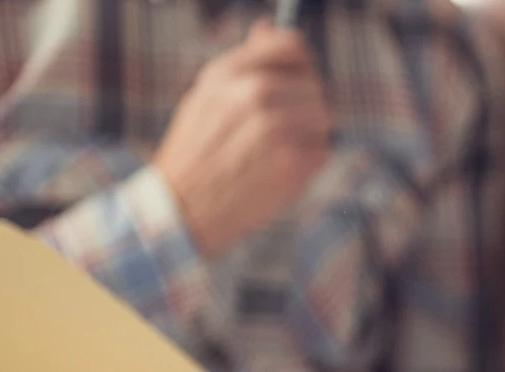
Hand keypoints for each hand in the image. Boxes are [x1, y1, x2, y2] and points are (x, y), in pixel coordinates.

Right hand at [154, 21, 331, 256]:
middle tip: (280, 130)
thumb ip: (243, 62)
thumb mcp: (206, 96)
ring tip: (275, 151)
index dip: (301, 62)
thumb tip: (268, 27)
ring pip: (322, 115)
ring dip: (309, 133)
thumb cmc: (195, 152)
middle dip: (304, 103)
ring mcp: (278, 127)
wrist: (182, 210)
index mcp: (230, 74)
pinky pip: (322, 148)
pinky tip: (279, 170)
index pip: (291, 46)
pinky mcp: (295, 160)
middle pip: (312, 83)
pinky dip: (309, 160)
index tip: (299, 76)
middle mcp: (255, 94)